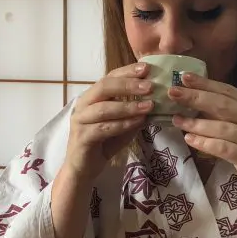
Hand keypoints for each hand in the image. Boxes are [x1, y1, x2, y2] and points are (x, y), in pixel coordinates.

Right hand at [64, 63, 153, 181]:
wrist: (84, 169)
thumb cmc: (103, 144)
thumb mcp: (123, 126)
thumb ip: (134, 113)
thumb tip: (156, 100)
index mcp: (93, 97)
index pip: (110, 77)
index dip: (128, 72)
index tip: (147, 68)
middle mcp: (84, 104)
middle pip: (104, 87)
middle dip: (128, 85)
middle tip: (150, 86)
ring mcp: (81, 120)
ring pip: (104, 108)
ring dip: (128, 106)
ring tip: (148, 106)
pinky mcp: (82, 137)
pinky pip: (103, 128)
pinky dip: (122, 124)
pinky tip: (138, 122)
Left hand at [170, 74, 236, 225]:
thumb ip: (234, 118)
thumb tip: (200, 103)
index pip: (230, 92)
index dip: (207, 84)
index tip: (184, 77)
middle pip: (224, 105)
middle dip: (196, 97)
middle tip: (173, 93)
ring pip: (222, 127)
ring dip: (196, 123)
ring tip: (177, 120)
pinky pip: (223, 148)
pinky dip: (205, 143)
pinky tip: (189, 139)